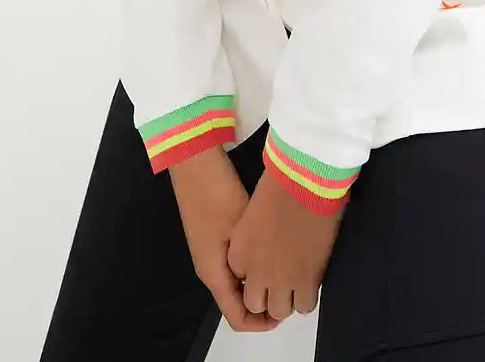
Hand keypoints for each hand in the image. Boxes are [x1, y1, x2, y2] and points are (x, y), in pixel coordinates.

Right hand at [169, 148, 282, 333]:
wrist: (193, 161)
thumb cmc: (216, 194)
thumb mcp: (241, 228)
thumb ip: (256, 260)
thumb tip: (276, 280)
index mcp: (213, 274)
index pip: (238, 317)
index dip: (263, 324)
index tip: (286, 312)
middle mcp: (208, 269)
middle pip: (237, 302)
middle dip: (264, 302)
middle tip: (291, 286)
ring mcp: (208, 252)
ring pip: (236, 283)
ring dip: (257, 282)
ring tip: (285, 270)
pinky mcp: (211, 237)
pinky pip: (233, 265)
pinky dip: (250, 267)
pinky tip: (269, 251)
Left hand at [226, 170, 346, 321]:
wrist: (306, 180)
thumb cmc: (279, 183)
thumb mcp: (253, 212)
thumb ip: (252, 236)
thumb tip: (262, 243)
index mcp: (239, 252)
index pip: (239, 279)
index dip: (252, 272)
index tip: (264, 262)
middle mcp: (255, 271)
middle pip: (255, 303)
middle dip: (265, 294)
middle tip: (278, 278)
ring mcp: (281, 279)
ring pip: (279, 310)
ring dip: (285, 299)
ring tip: (295, 281)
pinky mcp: (307, 281)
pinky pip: (304, 306)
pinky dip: (306, 297)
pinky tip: (309, 281)